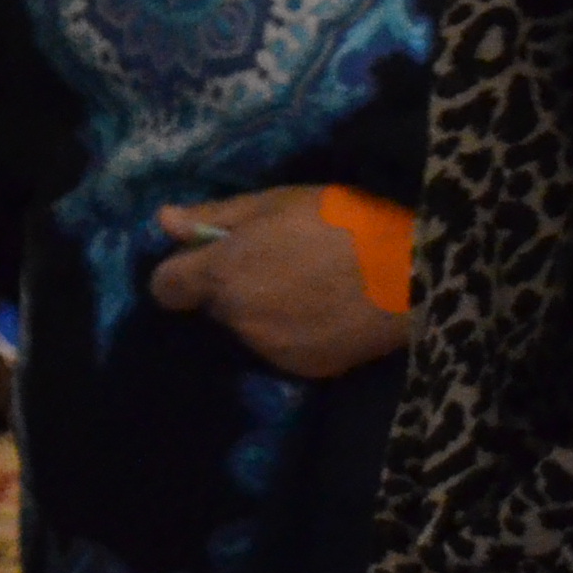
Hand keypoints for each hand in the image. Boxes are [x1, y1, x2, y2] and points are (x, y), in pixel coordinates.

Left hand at [151, 188, 410, 379]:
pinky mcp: (300, 370)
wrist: (408, 274)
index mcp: (223, 272)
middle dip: (231, 288)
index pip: (165, 287)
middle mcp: (236, 317)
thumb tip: (164, 221)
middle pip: (212, 307)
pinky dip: (292, 334)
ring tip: (308, 286)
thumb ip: (215, 216)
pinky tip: (325, 312)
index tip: (204, 261)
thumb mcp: (276, 201)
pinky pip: (280, 349)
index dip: (180, 273)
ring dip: (262, 312)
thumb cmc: (342, 222)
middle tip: (276, 262)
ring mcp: (268, 349)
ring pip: (247, 329)